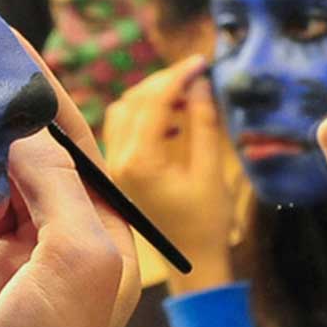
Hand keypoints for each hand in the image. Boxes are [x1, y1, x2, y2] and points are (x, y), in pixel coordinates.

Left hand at [101, 56, 239, 291]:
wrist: (190, 264)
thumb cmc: (206, 223)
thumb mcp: (211, 171)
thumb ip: (204, 123)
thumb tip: (200, 82)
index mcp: (140, 162)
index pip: (151, 102)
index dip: (176, 76)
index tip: (200, 63)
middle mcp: (118, 162)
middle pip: (133, 101)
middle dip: (164, 82)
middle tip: (195, 74)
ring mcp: (115, 167)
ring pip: (125, 112)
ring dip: (152, 96)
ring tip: (186, 95)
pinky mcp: (118, 172)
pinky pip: (124, 130)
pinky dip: (146, 115)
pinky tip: (173, 122)